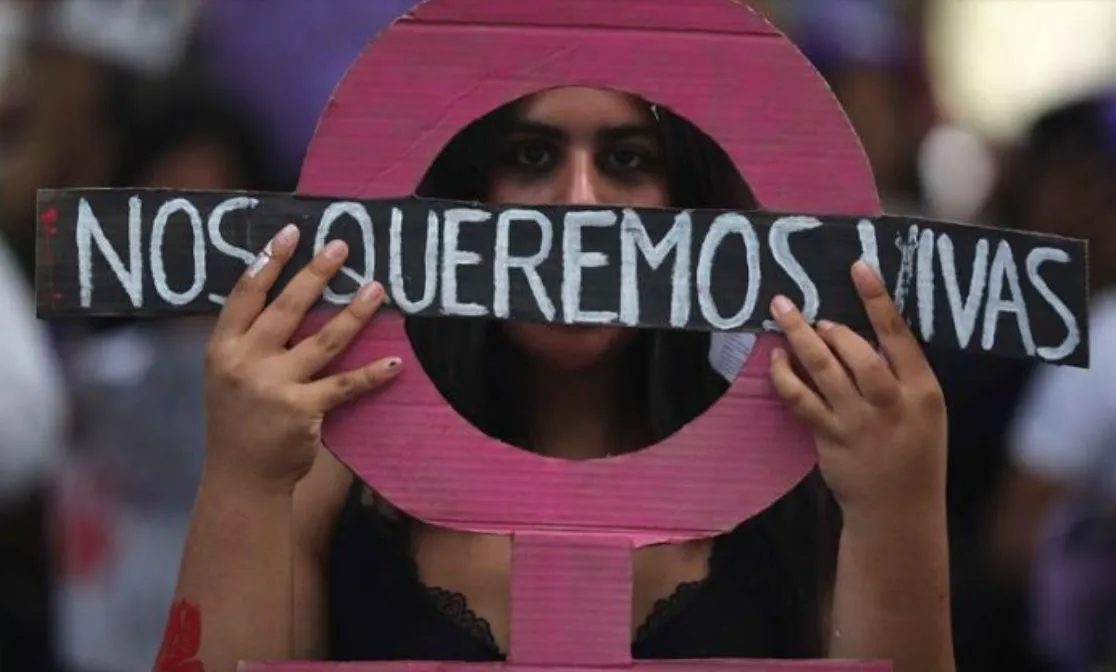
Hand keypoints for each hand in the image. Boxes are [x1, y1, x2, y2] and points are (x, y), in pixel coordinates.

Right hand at [203, 224, 401, 493]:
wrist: (240, 477)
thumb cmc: (238, 420)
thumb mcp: (226, 374)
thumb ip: (249, 340)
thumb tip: (288, 295)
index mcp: (222, 348)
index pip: (245, 295)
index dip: (268, 261)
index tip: (291, 233)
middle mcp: (245, 363)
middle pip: (287, 309)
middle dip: (316, 274)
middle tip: (342, 248)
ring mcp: (273, 387)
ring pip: (323, 341)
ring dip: (353, 313)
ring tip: (376, 289)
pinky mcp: (302, 411)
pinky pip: (345, 385)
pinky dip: (372, 374)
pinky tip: (395, 362)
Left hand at [767, 261, 946, 518]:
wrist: (899, 509)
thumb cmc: (912, 449)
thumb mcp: (924, 410)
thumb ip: (900, 373)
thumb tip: (858, 330)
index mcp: (923, 390)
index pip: (899, 336)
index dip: (877, 300)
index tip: (858, 267)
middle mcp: (892, 404)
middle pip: (858, 353)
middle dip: (832, 328)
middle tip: (814, 315)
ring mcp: (859, 422)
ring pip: (824, 370)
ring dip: (800, 338)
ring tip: (783, 312)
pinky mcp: (830, 438)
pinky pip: (800, 400)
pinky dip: (784, 376)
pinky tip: (776, 359)